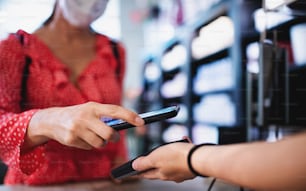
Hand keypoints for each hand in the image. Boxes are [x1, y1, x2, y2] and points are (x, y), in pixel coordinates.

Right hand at [23, 102, 143, 150]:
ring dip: (101, 142)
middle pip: (109, 133)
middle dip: (114, 138)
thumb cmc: (77, 114)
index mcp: (93, 107)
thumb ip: (105, 115)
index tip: (141, 122)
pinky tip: (81, 138)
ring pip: (100, 143)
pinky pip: (89, 147)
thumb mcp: (90, 109)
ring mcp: (77, 128)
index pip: (115, 110)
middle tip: (113, 137)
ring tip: (94, 136)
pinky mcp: (71, 139)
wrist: (51, 120)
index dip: (129, 116)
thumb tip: (124, 123)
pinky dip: (89, 145)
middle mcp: (85, 116)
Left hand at [132, 142, 195, 182]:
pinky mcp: (190, 167)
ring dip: (169, 153)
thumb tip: (134, 166)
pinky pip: (182, 158)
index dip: (138, 171)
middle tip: (151, 155)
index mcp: (161, 174)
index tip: (132, 171)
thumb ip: (144, 163)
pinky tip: (182, 143)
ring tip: (171, 144)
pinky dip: (181, 150)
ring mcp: (181, 172)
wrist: (200, 158)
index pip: (146, 174)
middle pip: (158, 168)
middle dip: (154, 161)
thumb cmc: (179, 157)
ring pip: (171, 163)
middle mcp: (171, 175)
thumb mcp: (155, 157)